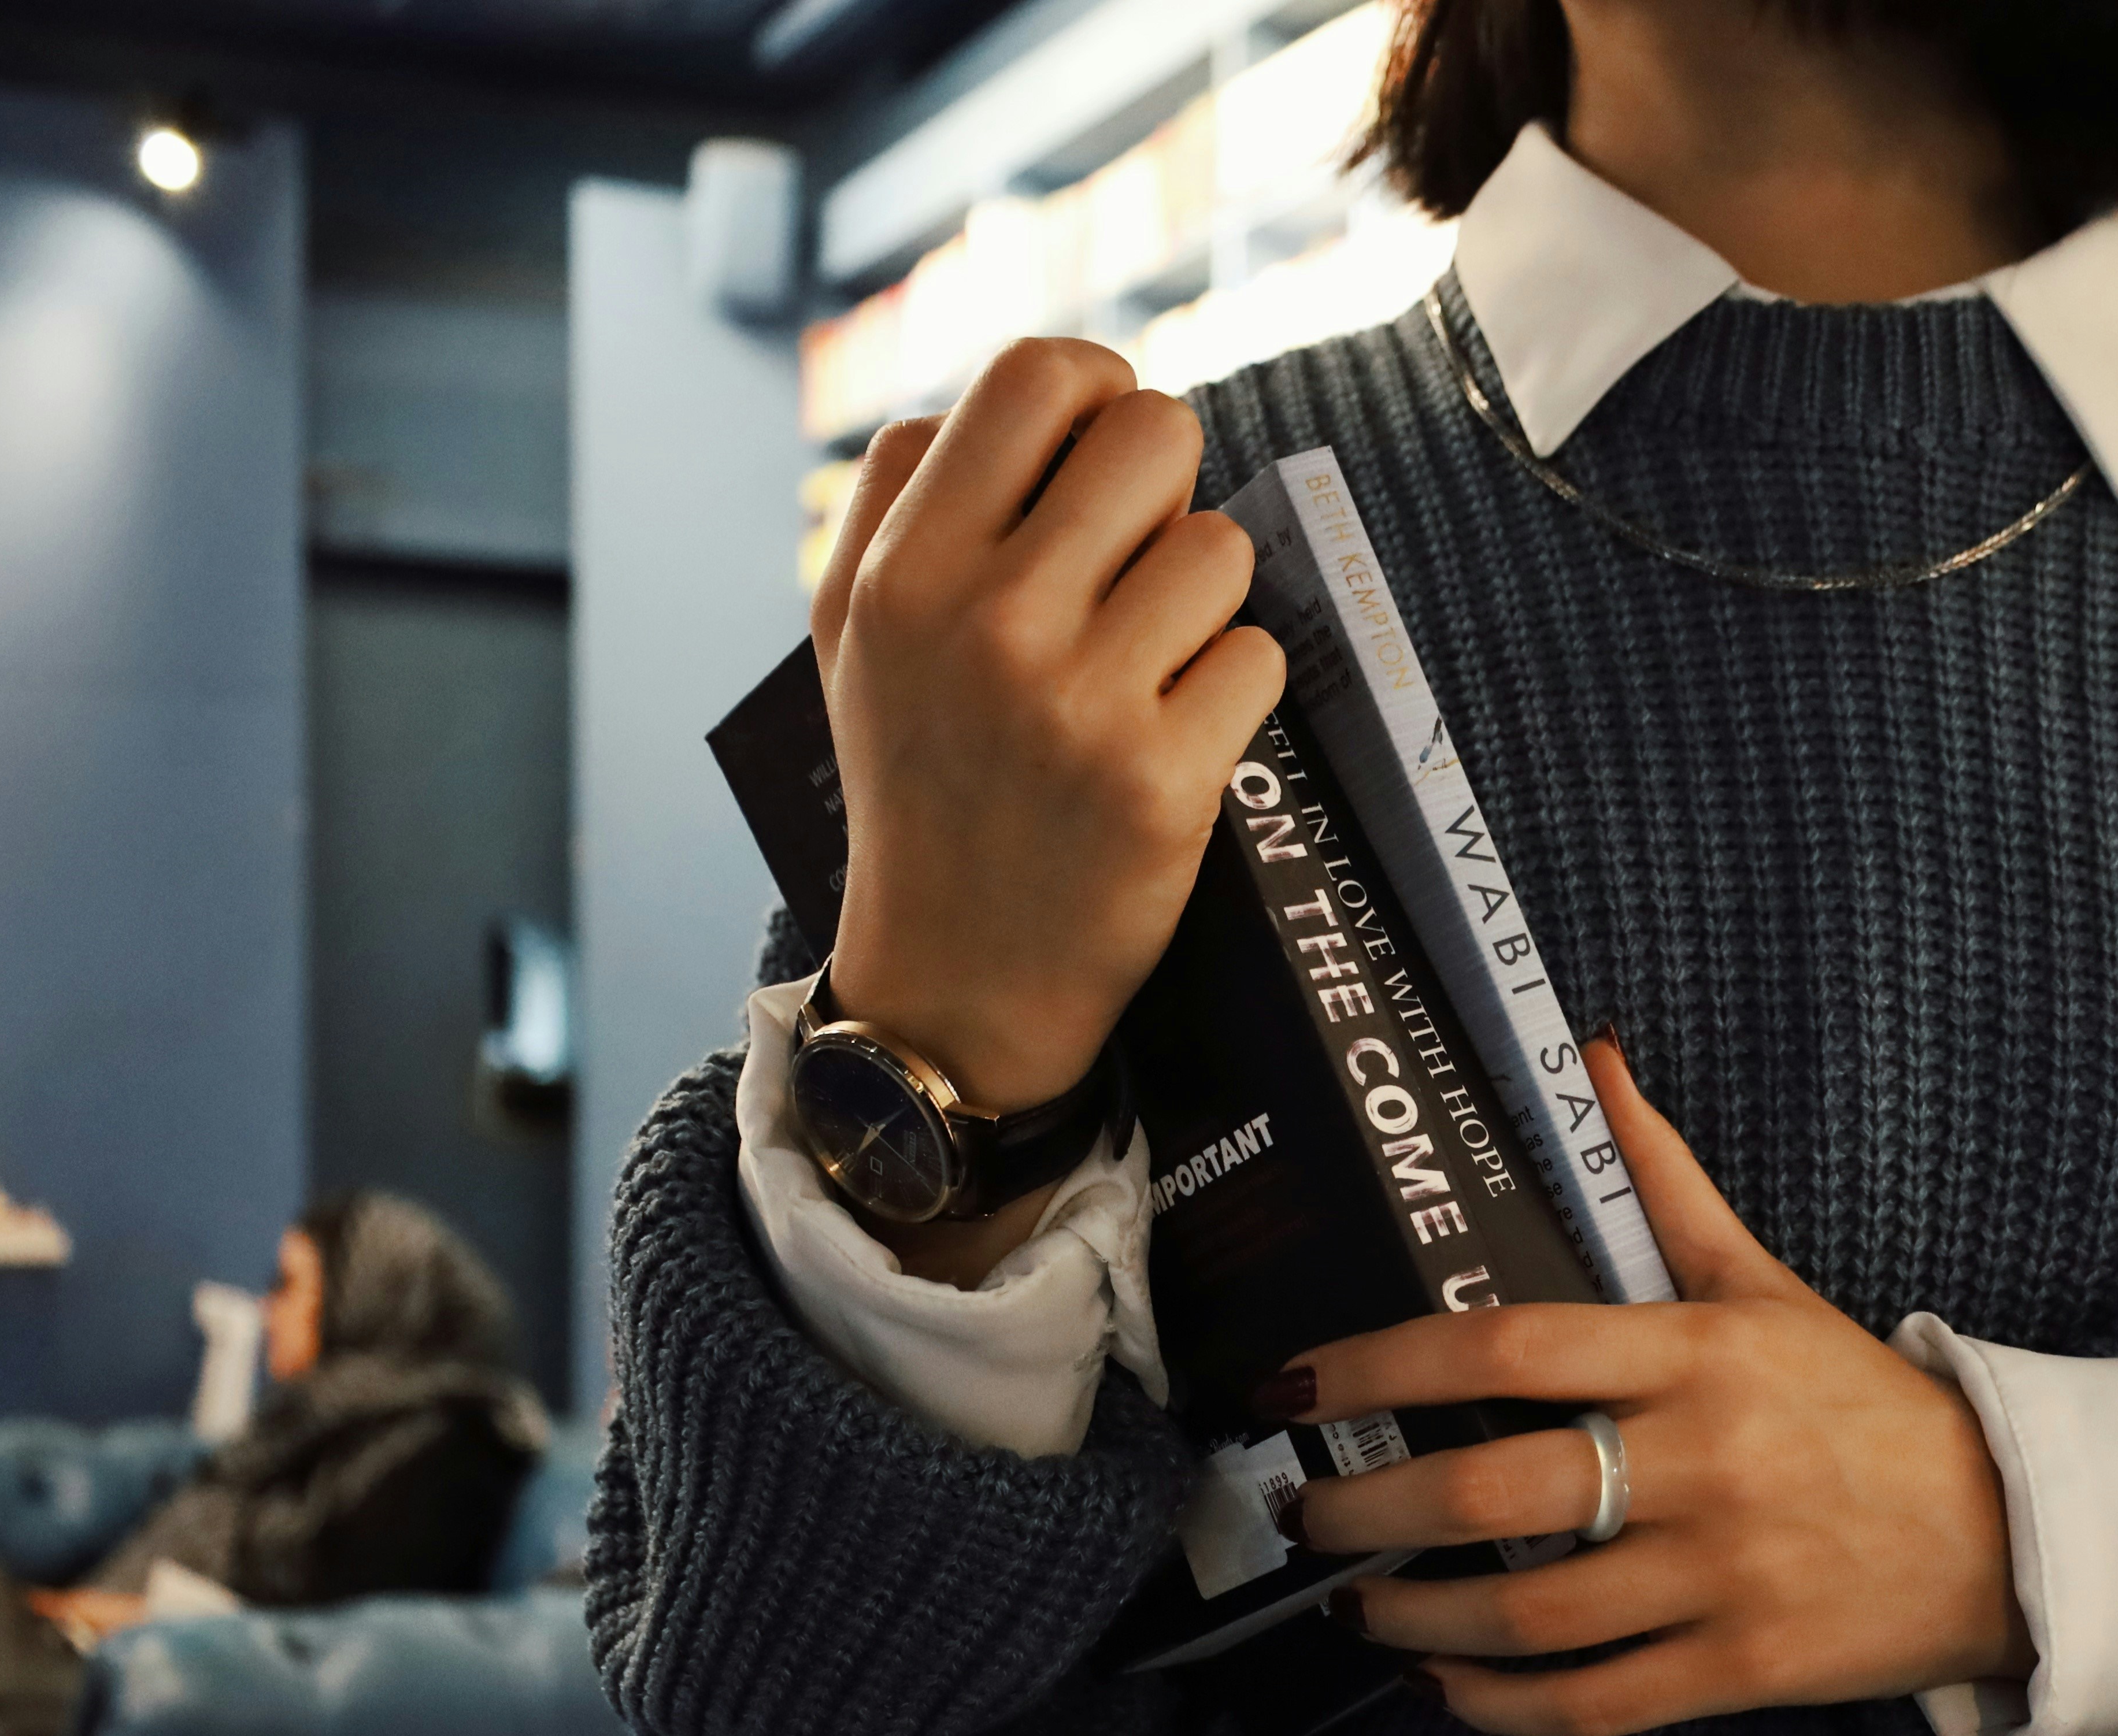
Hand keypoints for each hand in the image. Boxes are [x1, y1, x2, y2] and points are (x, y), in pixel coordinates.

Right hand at [809, 339, 1283, 1117]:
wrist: (953, 978)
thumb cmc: (921, 778)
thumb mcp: (858, 629)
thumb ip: (910, 490)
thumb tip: (1034, 385)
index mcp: (905, 568)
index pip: (1036, 375)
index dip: (1098, 389)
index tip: (1103, 448)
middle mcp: (987, 620)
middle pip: (1155, 432)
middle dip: (1167, 484)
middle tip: (1140, 557)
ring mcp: (1078, 701)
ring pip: (1220, 548)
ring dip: (1204, 599)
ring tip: (1149, 661)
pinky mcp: (1162, 778)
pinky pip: (1259, 654)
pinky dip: (1234, 688)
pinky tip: (1176, 732)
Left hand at [1283, 1042, 2034, 1735]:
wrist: (2004, 1532)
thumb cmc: (1863, 1402)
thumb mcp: (1766, 1282)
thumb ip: (1664, 1180)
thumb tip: (1593, 1056)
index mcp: (1697, 1352)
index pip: (1506, 1349)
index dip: (1377, 1365)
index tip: (1287, 1386)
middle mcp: (1702, 1462)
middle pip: (1495, 1489)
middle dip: (1368, 1509)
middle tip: (1301, 1514)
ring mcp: (1721, 1573)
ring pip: (1527, 1612)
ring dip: (1413, 1618)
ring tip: (1357, 1607)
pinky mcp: (1740, 1669)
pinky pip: (1588, 1703)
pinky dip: (1498, 1704)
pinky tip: (1443, 1685)